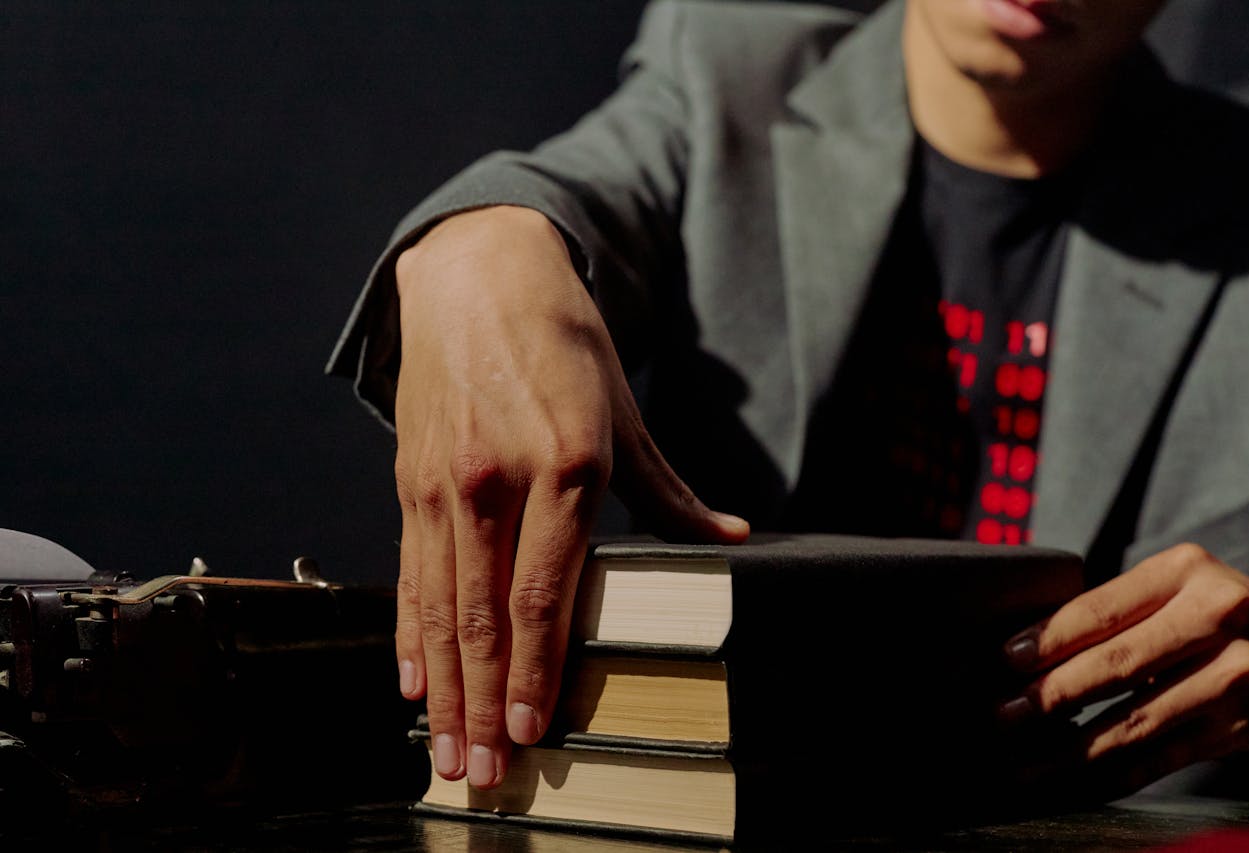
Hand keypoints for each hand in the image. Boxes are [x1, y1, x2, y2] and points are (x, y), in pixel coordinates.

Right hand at [392, 206, 748, 788]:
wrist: (478, 276)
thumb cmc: (565, 344)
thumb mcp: (625, 411)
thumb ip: (671, 490)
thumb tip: (731, 538)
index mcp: (565, 464)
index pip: (546, 590)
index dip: (539, 670)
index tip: (536, 730)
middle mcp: (498, 480)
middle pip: (486, 616)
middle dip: (485, 703)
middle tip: (484, 770)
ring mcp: (445, 484)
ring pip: (440, 607)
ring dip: (444, 688)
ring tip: (448, 748)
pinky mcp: (411, 483)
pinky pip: (409, 573)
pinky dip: (408, 633)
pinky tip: (409, 680)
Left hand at [999, 543, 1248, 796]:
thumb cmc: (1219, 616)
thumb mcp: (1178, 588)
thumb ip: (1121, 609)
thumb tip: (1028, 650)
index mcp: (1186, 570)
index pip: (1103, 610)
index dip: (1049, 638)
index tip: (1006, 659)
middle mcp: (1219, 617)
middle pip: (1116, 664)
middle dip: (1051, 695)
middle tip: (1003, 713)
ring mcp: (1238, 675)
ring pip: (1137, 720)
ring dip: (1072, 747)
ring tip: (1025, 761)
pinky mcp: (1245, 727)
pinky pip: (1165, 757)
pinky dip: (1113, 774)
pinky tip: (1074, 782)